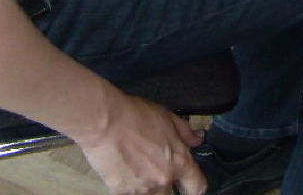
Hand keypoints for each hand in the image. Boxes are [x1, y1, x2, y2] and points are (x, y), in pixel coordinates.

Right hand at [76, 94, 205, 194]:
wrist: (105, 122)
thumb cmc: (136, 115)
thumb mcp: (168, 117)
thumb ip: (185, 132)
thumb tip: (198, 139)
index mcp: (179, 161)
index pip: (197, 188)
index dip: (195, 187)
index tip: (189, 184)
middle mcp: (163, 179)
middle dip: (168, 187)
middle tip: (158, 171)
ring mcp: (142, 188)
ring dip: (149, 188)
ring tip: (140, 169)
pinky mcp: (121, 192)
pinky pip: (131, 194)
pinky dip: (130, 186)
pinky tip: (125, 170)